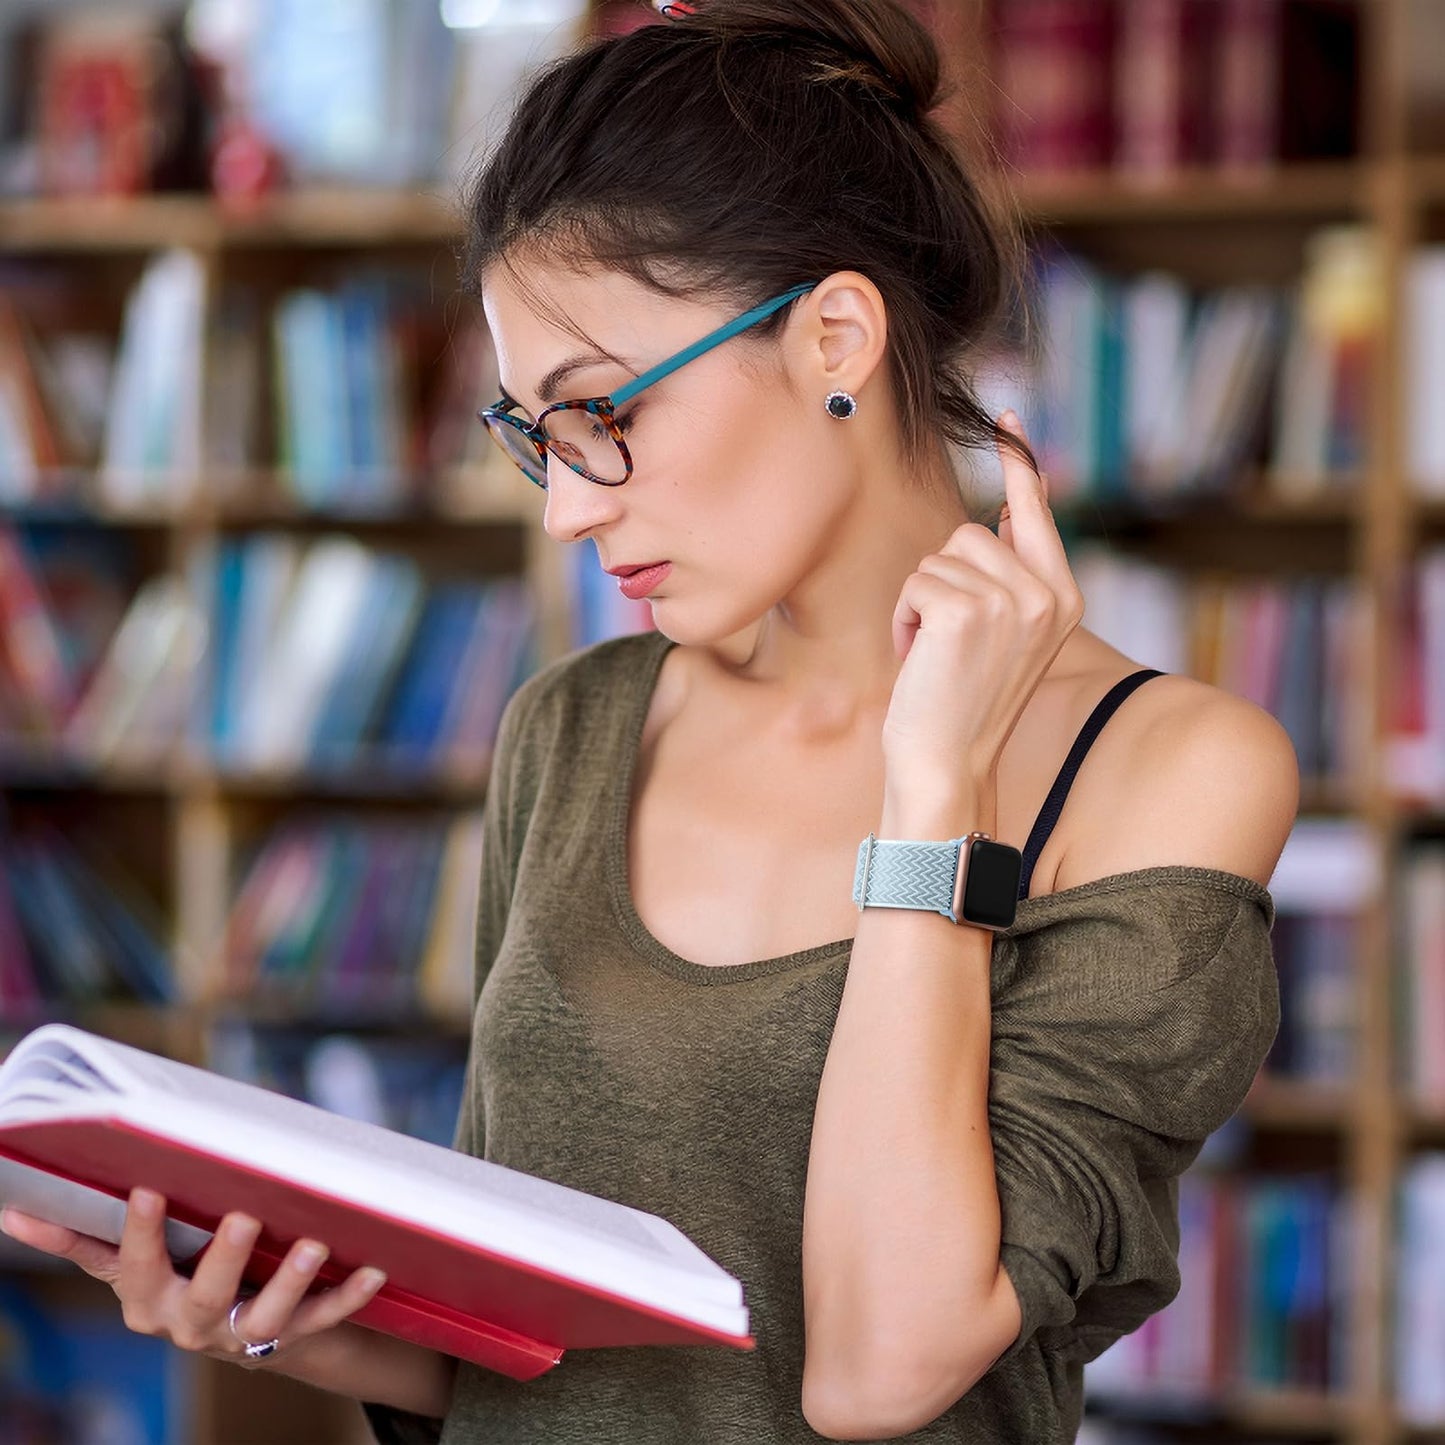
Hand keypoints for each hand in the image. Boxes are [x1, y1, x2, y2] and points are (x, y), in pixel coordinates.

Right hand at [1, 1188, 385, 1367]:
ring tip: (315, 1243)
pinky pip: (324, 1320)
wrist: (236, 1332)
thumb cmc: (177, 1273)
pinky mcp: (293, 1336)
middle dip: (224, 1259)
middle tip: (245, 1216)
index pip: (134, 1267)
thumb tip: (14, 1210)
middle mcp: (192, 1325)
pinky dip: (351, 1295)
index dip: (140, 1231)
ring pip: (269, 1315)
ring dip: (293, 1280)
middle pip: (204, 1297)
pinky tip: (376, 1268)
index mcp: (147, 1300)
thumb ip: (82, 1238)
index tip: (148, 1186)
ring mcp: (244, 1334)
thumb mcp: (131, 1261)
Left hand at [884, 411, 1083, 808]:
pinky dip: (904, 618)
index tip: (1008, 418)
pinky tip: (919, 658)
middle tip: (948, 640)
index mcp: (1063, 597)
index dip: (1019, 465)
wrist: (948, 762)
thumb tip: (1003, 514)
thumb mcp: (1005, 634)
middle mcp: (1046, 594)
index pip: (1036, 513)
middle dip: (943, 579)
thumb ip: (1011, 574)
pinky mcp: (966, 610)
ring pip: (939, 556)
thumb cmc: (964, 700)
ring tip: (936, 652)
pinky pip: (915, 582)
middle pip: (969, 532)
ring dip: (921, 600)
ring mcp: (1011, 601)